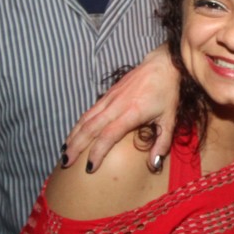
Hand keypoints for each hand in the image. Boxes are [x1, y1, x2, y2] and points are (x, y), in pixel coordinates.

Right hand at [63, 46, 178, 172]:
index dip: (97, 152)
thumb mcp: (170, 119)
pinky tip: (73, 135)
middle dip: (76, 146)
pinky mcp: (107, 94)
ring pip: (86, 119)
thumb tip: (154, 165)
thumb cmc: (167, 93)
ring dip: (73, 136)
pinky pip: (89, 112)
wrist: (162, 65)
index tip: (90, 167)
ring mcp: (110, 98)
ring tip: (64, 152)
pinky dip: (78, 125)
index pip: (108, 135)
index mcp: (131, 113)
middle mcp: (116, 105)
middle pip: (90, 128)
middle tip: (65, 163)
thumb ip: (162, 143)